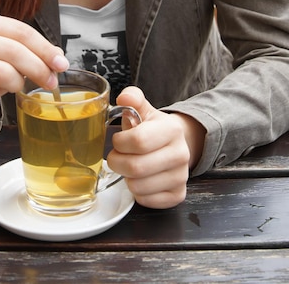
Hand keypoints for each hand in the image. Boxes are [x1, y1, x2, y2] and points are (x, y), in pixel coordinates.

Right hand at [0, 12, 68, 132]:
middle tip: (51, 82)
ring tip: (18, 87)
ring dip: (18, 83)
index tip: (62, 64)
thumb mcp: (11, 58)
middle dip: (39, 68)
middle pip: (15, 50)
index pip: (22, 32)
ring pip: (2, 71)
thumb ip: (34, 53)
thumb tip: (59, 57)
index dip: (45, 49)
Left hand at [107, 86, 205, 208]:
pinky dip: (137, 192)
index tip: (118, 140)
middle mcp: (181, 154)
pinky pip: (147, 201)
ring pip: (138, 187)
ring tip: (130, 166)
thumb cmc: (152, 128)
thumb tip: (124, 97)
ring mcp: (181, 177)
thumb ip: (132, 98)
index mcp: (171, 130)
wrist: (175, 144)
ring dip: (126, 178)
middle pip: (136, 167)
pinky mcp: (178, 194)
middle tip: (117, 156)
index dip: (120, 142)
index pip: (138, 141)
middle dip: (117, 162)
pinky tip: (140, 179)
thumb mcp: (143, 109)